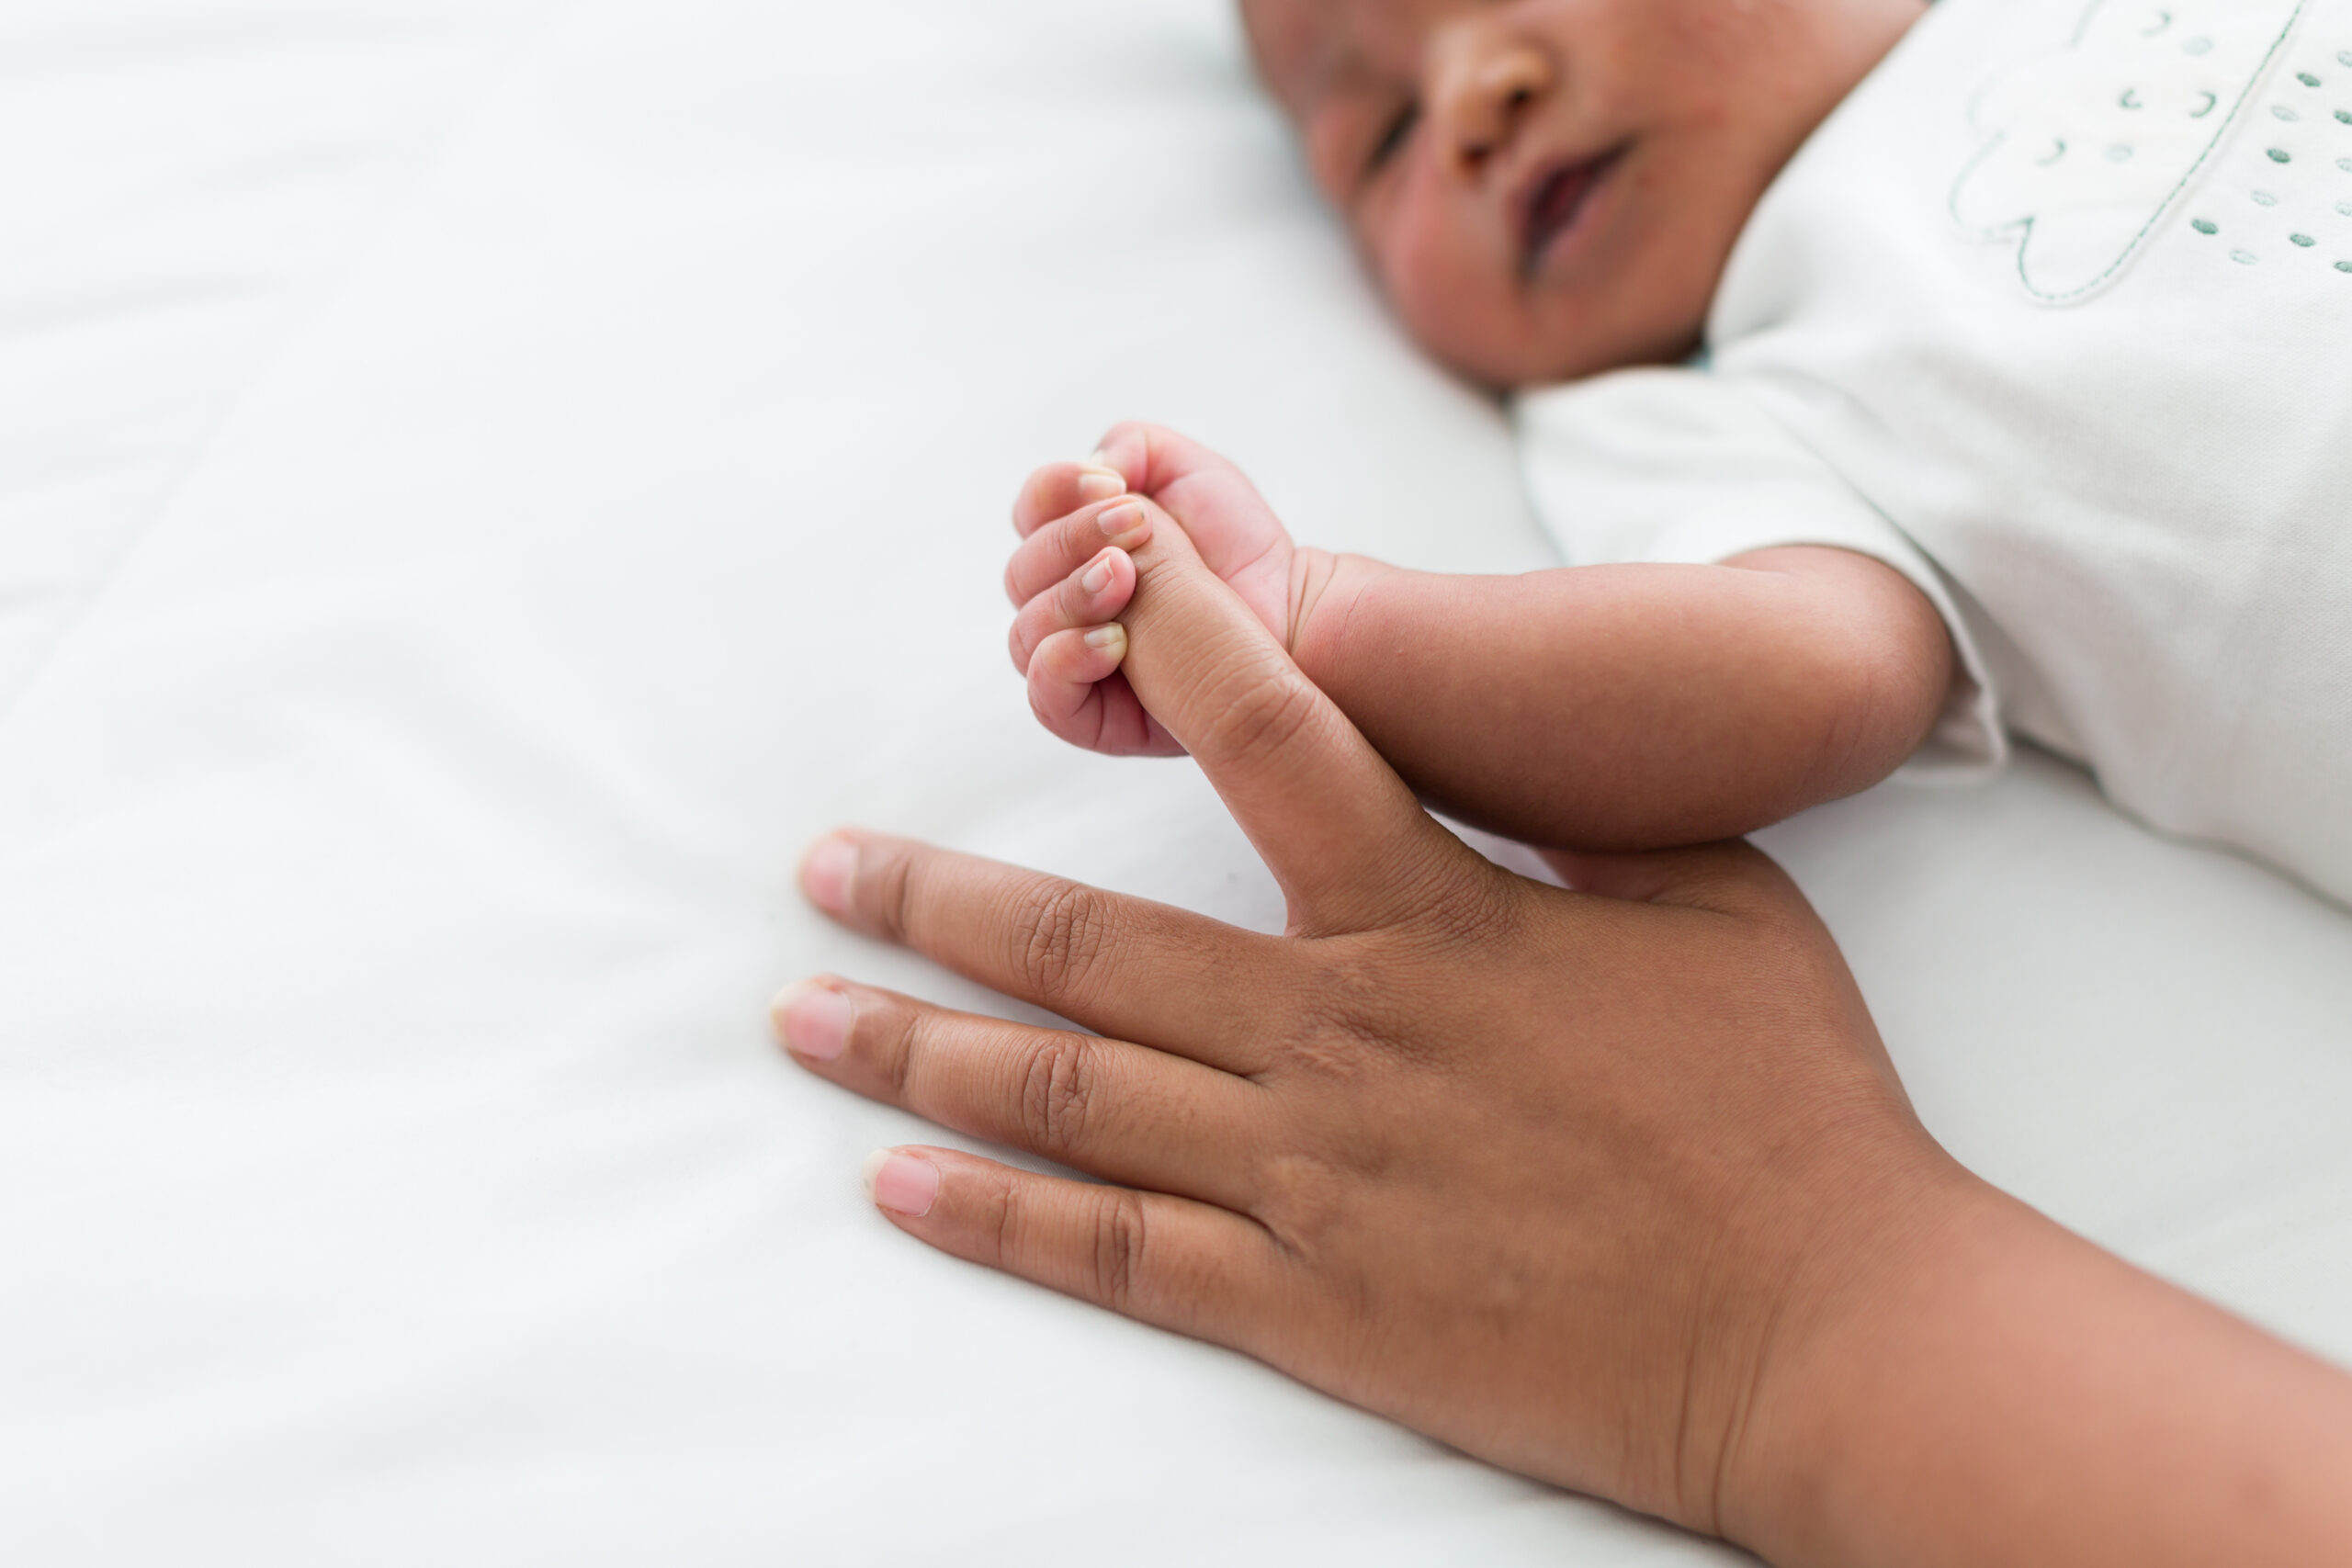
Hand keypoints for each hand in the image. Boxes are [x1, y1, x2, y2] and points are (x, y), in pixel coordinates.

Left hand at [791, 494, 1969, 1540]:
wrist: (1830, 1330)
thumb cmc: (1786, 1104)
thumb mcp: (1705, 901)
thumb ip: (1557, 817)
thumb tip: (1459, 736)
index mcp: (1437, 916)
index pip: (1267, 734)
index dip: (1162, 634)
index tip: (1074, 569)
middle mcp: (1341, 1034)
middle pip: (1088, 942)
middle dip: (934, 897)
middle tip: (819, 867)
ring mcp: (1311, 1179)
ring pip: (1068, 1094)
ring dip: (919, 1048)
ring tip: (805, 1013)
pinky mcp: (1313, 1309)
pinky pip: (1118, 1255)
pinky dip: (996, 1217)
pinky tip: (897, 1183)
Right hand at [1003, 422, 1353, 755]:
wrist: (1286, 607)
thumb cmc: (1235, 544)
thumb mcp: (1187, 470)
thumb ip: (1129, 447)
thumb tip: (1088, 472)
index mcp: (1073, 545)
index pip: (1030, 513)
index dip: (1056, 491)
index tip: (1114, 485)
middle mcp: (1063, 601)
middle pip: (1023, 571)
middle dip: (1072, 543)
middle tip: (1134, 531)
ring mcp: (1073, 658)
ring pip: (1027, 631)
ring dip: (1071, 598)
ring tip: (1127, 581)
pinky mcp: (1094, 713)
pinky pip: (1046, 695)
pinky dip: (1065, 661)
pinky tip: (1113, 640)